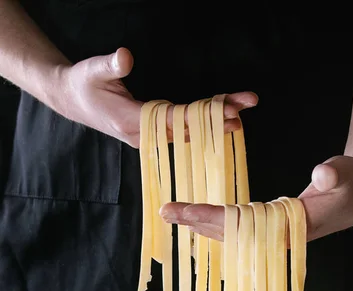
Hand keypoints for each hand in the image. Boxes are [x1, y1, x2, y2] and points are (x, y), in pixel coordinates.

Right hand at [51, 47, 257, 147]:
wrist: (73, 100)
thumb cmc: (83, 83)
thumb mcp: (92, 70)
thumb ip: (110, 65)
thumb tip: (125, 56)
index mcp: (131, 121)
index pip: (175, 121)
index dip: (202, 117)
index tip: (228, 111)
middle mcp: (143, 135)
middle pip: (186, 129)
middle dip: (216, 120)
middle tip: (243, 111)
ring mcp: (148, 137)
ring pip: (186, 132)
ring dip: (212, 123)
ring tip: (240, 114)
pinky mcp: (151, 133)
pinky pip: (180, 130)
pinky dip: (200, 123)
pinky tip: (218, 118)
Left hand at [160, 155, 352, 241]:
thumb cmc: (352, 183)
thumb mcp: (347, 174)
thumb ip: (336, 174)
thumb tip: (322, 175)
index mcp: (291, 227)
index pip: (244, 226)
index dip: (214, 219)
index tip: (186, 211)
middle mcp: (277, 238)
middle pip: (229, 234)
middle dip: (196, 223)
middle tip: (165, 211)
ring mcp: (272, 236)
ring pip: (231, 235)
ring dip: (201, 225)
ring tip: (173, 215)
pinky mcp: (270, 229)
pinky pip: (237, 230)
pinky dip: (215, 224)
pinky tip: (196, 220)